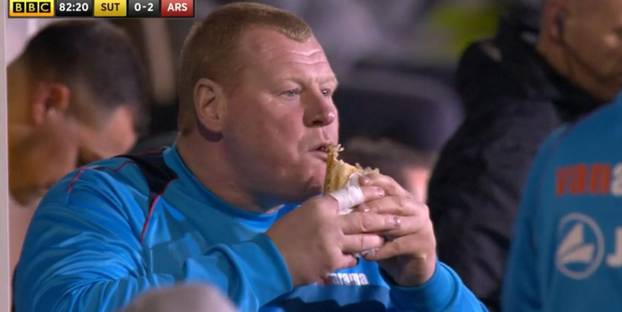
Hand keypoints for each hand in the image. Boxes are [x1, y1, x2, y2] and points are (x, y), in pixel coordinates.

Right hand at [267, 185, 401, 285]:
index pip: (351, 195)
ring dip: (375, 240)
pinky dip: (356, 257)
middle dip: (383, 219)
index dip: (369, 193)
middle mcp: (330, 222)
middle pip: (364, 219)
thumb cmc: (282, 234)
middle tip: (397, 219)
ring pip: (364, 241)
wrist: (269, 259)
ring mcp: (332, 243)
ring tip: (383, 238)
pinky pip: (352, 259)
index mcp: (320, 206)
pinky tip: (358, 256)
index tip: (382, 191)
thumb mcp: (301, 213)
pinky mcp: (332, 262)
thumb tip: (340, 205)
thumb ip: (322, 210)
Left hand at [358, 172, 436, 285]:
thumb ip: (370, 211)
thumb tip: (344, 199)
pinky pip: (399, 246)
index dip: (376, 181)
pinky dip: (381, 250)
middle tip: (357, 210)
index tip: (359, 181)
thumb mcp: (380, 223)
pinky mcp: (423, 246)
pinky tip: (367, 254)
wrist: (413, 268)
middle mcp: (418, 210)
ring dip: (377, 227)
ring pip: (398, 224)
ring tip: (360, 231)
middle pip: (396, 202)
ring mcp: (423, 227)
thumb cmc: (392, 241)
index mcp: (407, 199)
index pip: (391, 185)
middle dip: (375, 205)